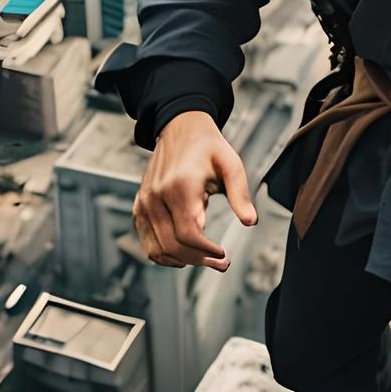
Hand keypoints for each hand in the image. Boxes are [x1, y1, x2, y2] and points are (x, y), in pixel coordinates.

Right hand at [133, 110, 256, 272]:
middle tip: (222, 263)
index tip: (224, 255)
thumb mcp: (231, 164)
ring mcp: (144, 202)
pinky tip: (184, 256)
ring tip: (206, 260)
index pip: (189, 234)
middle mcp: (157, 196)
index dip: (207, 251)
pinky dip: (164, 255)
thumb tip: (251, 222)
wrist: (180, 128)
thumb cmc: (209, 147)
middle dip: (199, 260)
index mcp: (180, 185)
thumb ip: (240, 194)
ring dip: (183, 261)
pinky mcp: (139, 206)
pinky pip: (148, 242)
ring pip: (158, 248)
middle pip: (174, 245)